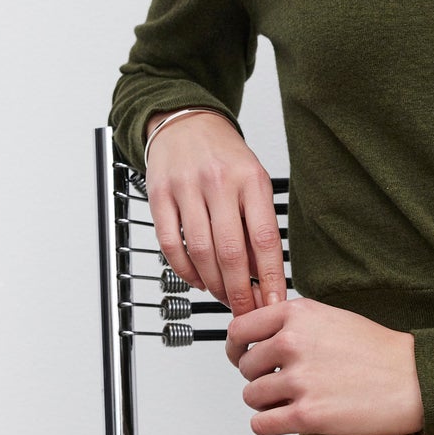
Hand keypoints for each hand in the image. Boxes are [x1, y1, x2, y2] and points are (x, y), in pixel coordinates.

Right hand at [144, 110, 284, 318]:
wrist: (186, 122)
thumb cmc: (224, 156)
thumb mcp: (253, 181)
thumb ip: (257, 223)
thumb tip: (260, 276)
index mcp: (251, 179)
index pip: (264, 239)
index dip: (269, 277)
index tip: (273, 302)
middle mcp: (218, 182)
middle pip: (231, 252)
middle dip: (239, 292)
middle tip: (245, 312)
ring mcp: (186, 188)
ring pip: (200, 251)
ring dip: (213, 284)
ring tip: (223, 297)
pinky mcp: (159, 195)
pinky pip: (170, 244)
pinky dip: (184, 270)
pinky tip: (197, 280)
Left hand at [224, 296, 424, 434]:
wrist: (417, 380)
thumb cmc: (381, 351)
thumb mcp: (332, 318)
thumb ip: (294, 323)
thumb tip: (257, 336)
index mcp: (298, 314)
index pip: (239, 330)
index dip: (237, 347)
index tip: (241, 356)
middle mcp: (293, 342)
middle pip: (245, 367)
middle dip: (259, 377)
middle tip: (284, 382)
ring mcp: (299, 379)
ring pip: (251, 396)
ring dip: (266, 403)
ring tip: (294, 400)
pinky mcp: (306, 414)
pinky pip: (260, 424)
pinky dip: (268, 424)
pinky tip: (287, 419)